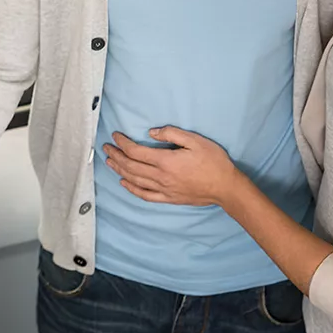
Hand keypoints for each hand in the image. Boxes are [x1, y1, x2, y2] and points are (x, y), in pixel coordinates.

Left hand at [103, 127, 240, 206]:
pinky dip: (132, 189)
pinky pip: (145, 195)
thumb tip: (151, 133)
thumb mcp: (196, 141)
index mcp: (166, 161)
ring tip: (109, 162)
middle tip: (106, 148)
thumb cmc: (214, 161)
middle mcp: (161, 177)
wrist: (225, 187)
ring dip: (119, 170)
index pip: (136, 152)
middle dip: (116, 156)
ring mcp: (164, 189)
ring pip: (135, 180)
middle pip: (131, 166)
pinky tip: (125, 183)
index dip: (123, 143)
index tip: (116, 136)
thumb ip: (172, 134)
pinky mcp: (168, 198)